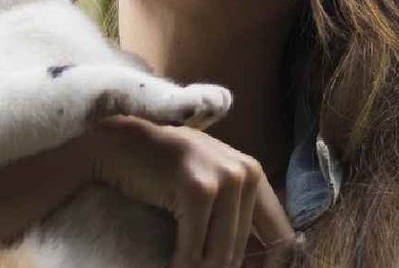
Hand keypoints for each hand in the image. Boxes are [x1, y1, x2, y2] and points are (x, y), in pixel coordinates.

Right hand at [85, 115, 295, 267]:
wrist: (118, 144)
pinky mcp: (198, 190)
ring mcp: (223, 179)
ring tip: (181, 266)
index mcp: (252, 173)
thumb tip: (248, 261)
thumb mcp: (206, 183)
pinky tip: (170, 264)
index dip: (272, 266)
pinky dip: (181, 265)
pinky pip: (194, 250)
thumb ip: (232, 211)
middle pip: (242, 251)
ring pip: (220, 255)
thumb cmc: (158, 167)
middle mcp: (244, 173)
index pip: (281, 235)